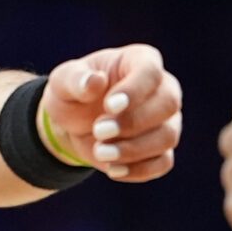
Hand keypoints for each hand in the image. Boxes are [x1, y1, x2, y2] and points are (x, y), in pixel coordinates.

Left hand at [42, 45, 182, 182]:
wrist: (74, 124)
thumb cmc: (74, 93)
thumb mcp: (64, 82)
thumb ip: (75, 80)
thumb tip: (94, 82)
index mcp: (141, 61)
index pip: (151, 72)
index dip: (134, 90)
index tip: (109, 106)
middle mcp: (163, 88)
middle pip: (167, 104)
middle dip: (133, 122)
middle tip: (98, 130)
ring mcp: (167, 120)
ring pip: (167, 136)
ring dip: (134, 149)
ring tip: (100, 152)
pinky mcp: (161, 149)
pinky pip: (163, 162)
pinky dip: (139, 170)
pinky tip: (113, 169)